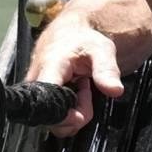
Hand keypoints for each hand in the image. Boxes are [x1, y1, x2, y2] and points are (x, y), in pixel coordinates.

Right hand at [26, 10, 124, 136]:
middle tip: (86, 91)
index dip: (65, 115)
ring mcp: (36, 90)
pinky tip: (74, 93)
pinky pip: (52, 115)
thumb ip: (107, 70)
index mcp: (49, 68)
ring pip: (52, 120)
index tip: (82, 113)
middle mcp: (36, 81)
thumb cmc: (84, 40)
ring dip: (72, 113)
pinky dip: (67, 111)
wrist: (71, 31)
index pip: (47, 102)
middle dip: (74, 115)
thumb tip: (115, 90)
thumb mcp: (102, 50)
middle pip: (49, 118)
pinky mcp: (39, 96)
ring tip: (81, 89)